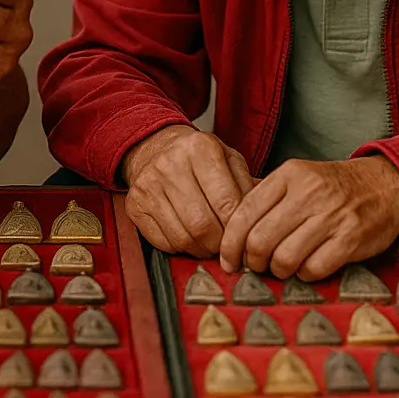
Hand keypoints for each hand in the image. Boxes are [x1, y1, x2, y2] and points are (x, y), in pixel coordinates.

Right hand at [121, 126, 257, 257]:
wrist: (154, 147)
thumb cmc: (197, 158)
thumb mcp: (229, 160)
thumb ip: (248, 187)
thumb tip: (263, 219)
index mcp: (200, 149)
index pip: (227, 203)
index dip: (240, 229)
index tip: (246, 239)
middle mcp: (170, 164)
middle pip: (203, 225)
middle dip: (221, 244)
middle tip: (229, 247)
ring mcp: (149, 185)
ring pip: (183, 238)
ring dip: (202, 249)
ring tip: (211, 244)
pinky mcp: (135, 205)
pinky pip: (163, 242)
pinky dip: (181, 248)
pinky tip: (189, 238)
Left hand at [218, 156, 398, 279]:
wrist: (385, 186)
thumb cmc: (332, 188)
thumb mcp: (297, 179)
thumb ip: (266, 200)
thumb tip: (229, 233)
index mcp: (288, 175)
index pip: (244, 211)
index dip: (230, 242)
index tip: (228, 259)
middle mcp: (308, 192)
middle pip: (260, 239)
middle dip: (252, 261)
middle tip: (256, 266)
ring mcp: (331, 216)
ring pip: (284, 258)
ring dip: (278, 271)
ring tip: (282, 267)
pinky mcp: (351, 238)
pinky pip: (313, 269)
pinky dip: (304, 275)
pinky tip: (307, 268)